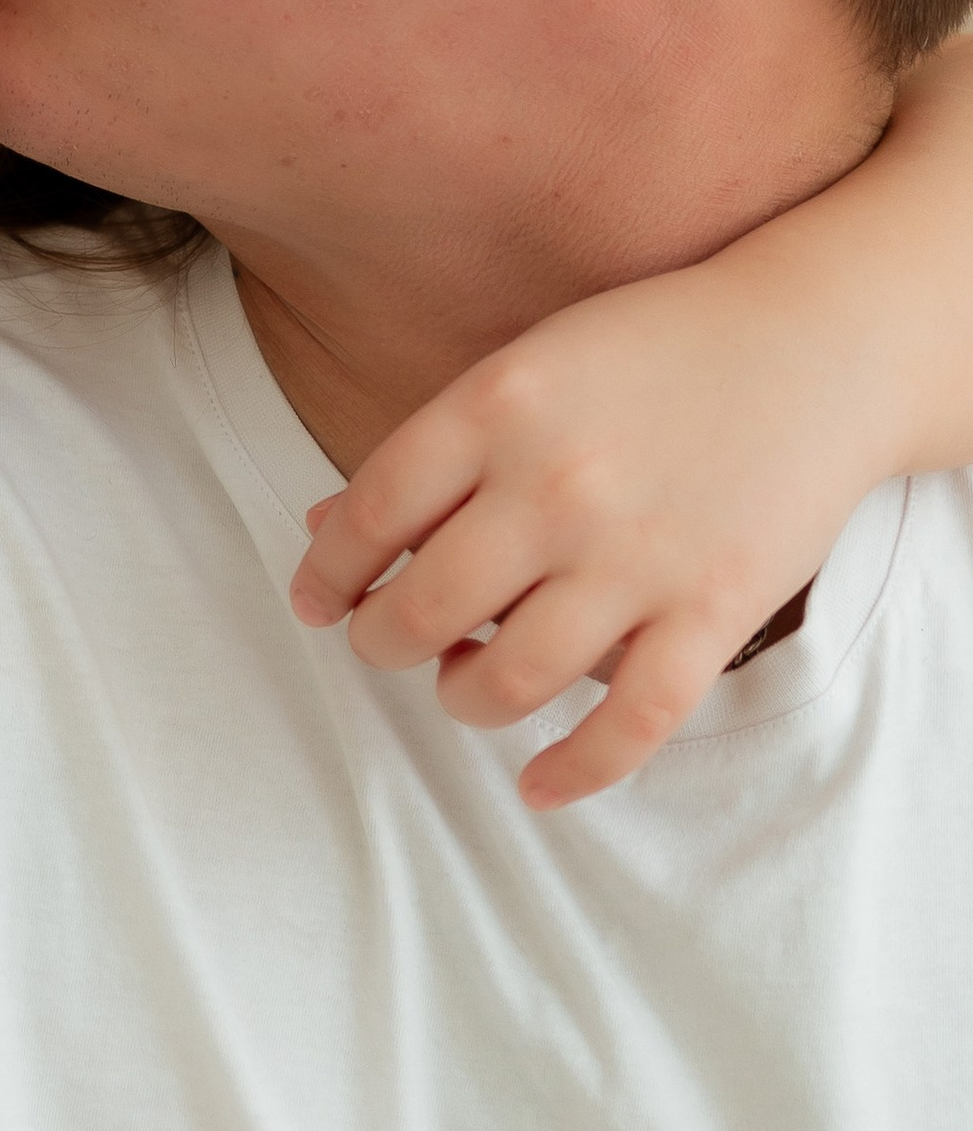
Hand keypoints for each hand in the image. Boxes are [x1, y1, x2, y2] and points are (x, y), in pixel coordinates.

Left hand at [286, 257, 862, 810]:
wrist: (812, 347)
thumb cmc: (653, 351)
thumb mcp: (526, 367)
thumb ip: (431, 450)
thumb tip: (321, 531)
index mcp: (496, 406)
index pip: (369, 515)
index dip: (328, 574)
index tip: (316, 603)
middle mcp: (555, 485)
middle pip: (425, 607)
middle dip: (386, 643)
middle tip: (390, 643)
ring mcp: (636, 555)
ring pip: (509, 677)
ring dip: (465, 699)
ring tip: (464, 686)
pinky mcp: (713, 611)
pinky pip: (629, 723)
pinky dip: (574, 769)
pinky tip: (538, 783)